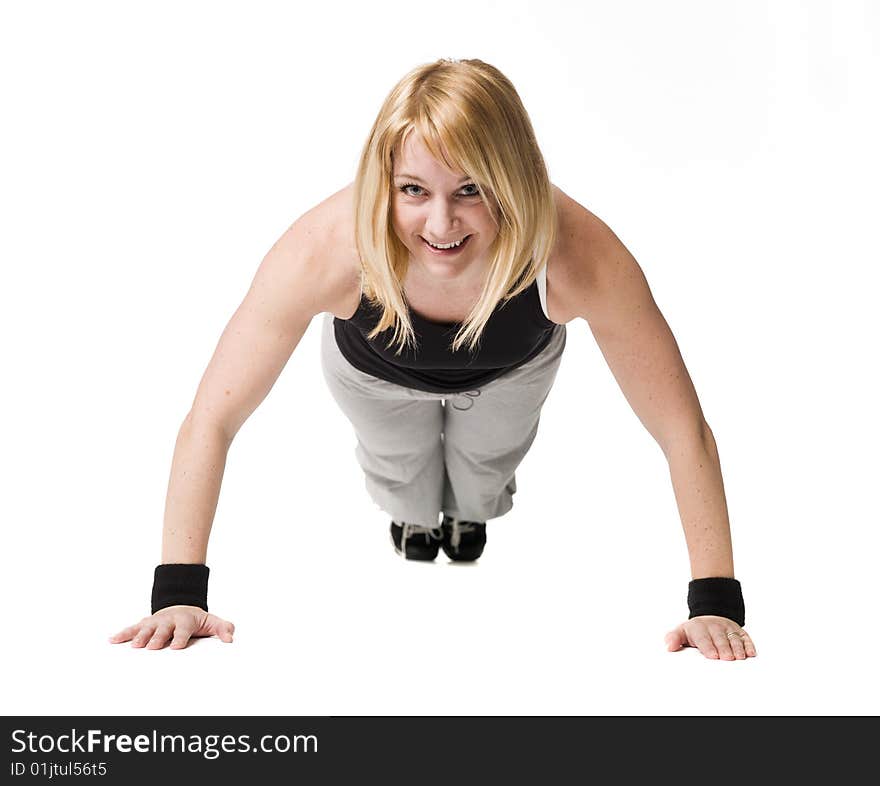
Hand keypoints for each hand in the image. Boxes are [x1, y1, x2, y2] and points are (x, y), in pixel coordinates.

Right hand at [108, 605, 234, 649]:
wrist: (181, 606)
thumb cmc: (196, 620)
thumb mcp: (212, 622)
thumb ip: (223, 629)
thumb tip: (230, 639)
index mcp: (185, 621)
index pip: (184, 630)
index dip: (181, 637)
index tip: (178, 646)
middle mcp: (169, 620)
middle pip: (163, 630)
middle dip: (158, 637)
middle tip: (153, 646)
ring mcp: (155, 621)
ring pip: (146, 628)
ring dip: (140, 636)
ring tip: (134, 645)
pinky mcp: (145, 623)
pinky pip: (132, 628)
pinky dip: (123, 633)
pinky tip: (113, 640)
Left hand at [664, 615, 756, 659]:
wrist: (709, 618)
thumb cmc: (694, 631)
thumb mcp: (681, 632)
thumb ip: (673, 638)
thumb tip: (668, 646)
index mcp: (699, 627)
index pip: (703, 638)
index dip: (708, 646)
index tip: (712, 656)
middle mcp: (715, 626)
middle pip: (720, 638)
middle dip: (724, 648)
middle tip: (727, 658)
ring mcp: (728, 628)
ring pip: (734, 638)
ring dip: (738, 648)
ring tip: (740, 657)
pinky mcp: (739, 631)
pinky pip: (745, 637)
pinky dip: (749, 645)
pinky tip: (751, 653)